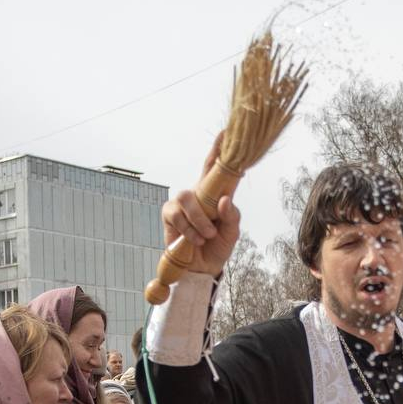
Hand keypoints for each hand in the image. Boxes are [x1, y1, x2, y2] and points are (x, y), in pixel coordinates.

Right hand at [160, 134, 241, 277]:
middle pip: (200, 177)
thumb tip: (224, 199)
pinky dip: (188, 228)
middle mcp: (198, 195)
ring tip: (207, 235)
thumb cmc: (217, 248)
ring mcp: (182, 204)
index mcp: (215, 194)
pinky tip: (195, 239)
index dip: (218, 149)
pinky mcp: (170, 215)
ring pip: (187, 196)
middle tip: (215, 221)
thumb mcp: (231, 233)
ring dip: (198, 219)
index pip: (216, 168)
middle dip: (207, 195)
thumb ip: (232, 216)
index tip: (225, 132)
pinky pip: (176, 214)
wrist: (201, 271)